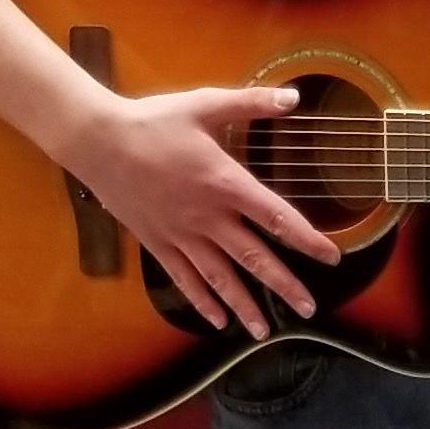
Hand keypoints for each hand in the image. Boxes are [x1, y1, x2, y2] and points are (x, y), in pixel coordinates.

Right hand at [60, 83, 343, 338]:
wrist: (98, 141)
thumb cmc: (154, 121)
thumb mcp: (206, 105)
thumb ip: (252, 103)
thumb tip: (294, 96)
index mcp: (226, 183)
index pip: (276, 217)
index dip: (307, 238)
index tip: (331, 257)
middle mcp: (208, 216)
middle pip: (253, 257)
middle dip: (283, 285)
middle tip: (308, 309)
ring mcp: (181, 234)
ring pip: (219, 277)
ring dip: (244, 305)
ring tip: (264, 332)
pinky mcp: (157, 242)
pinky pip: (183, 278)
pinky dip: (201, 301)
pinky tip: (217, 320)